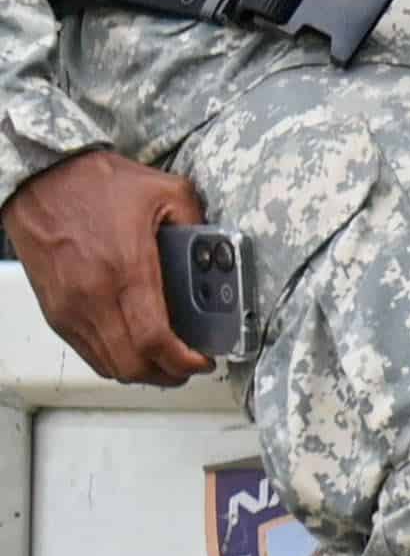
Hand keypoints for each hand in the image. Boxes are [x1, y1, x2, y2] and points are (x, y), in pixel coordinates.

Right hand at [7, 149, 208, 383]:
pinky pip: (86, 351)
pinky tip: (134, 348)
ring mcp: (70, 308)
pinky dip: (113, 358)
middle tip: (190, 366)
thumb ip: (198, 226)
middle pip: (131, 363)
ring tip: (167, 361)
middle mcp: (93, 297)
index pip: (154, 339)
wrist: (45, 180)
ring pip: (107, 364)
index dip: (183, 360)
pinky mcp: (55, 311)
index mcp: (126, 270)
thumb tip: (218, 254)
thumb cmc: (100, 184)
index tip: (203, 361)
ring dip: (140, 372)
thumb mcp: (168, 192)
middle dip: (166, 374)